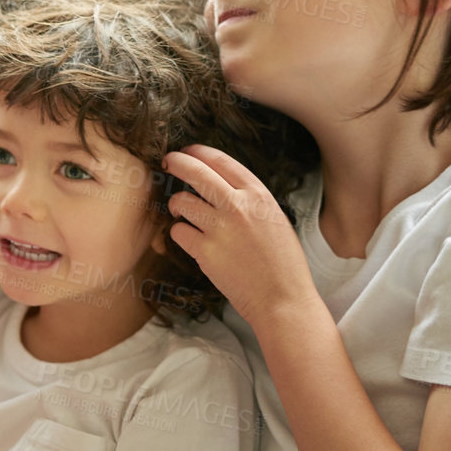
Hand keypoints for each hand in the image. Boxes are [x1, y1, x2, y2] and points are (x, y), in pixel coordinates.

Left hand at [162, 145, 313, 325]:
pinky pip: (177, 232)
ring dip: (177, 206)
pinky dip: (179, 234)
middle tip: (167, 161)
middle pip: (196, 172)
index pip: (222, 162)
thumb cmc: (282, 263)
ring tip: (182, 213)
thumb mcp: (275, 220)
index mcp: (259, 196)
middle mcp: (238, 207)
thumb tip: (220, 185)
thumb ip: (250, 201)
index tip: (188, 151)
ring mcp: (220, 229)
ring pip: (181, 201)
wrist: (283, 299)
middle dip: (177, 162)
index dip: (199, 153)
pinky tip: (190, 240)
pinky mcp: (204, 252)